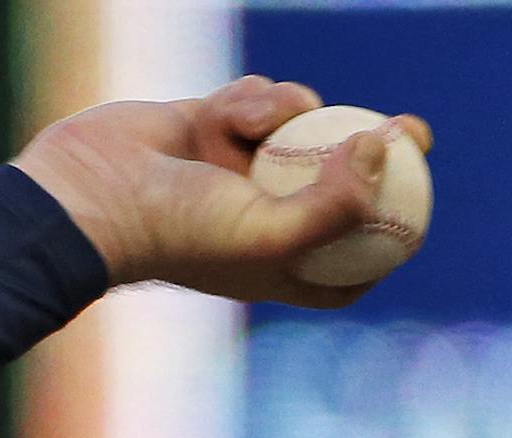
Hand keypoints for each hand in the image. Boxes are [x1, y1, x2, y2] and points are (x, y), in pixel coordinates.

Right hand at [11, 76, 434, 304]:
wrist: (92, 194)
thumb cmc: (182, 233)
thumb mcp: (275, 234)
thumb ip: (339, 203)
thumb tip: (387, 148)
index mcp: (280, 264)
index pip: (348, 265)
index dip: (386, 245)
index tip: (418, 216)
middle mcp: (263, 217)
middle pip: (338, 185)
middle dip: (377, 156)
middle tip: (415, 129)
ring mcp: (236, 169)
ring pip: (298, 127)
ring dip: (290, 112)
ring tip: (262, 123)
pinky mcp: (210, 123)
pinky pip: (257, 99)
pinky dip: (251, 98)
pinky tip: (225, 113)